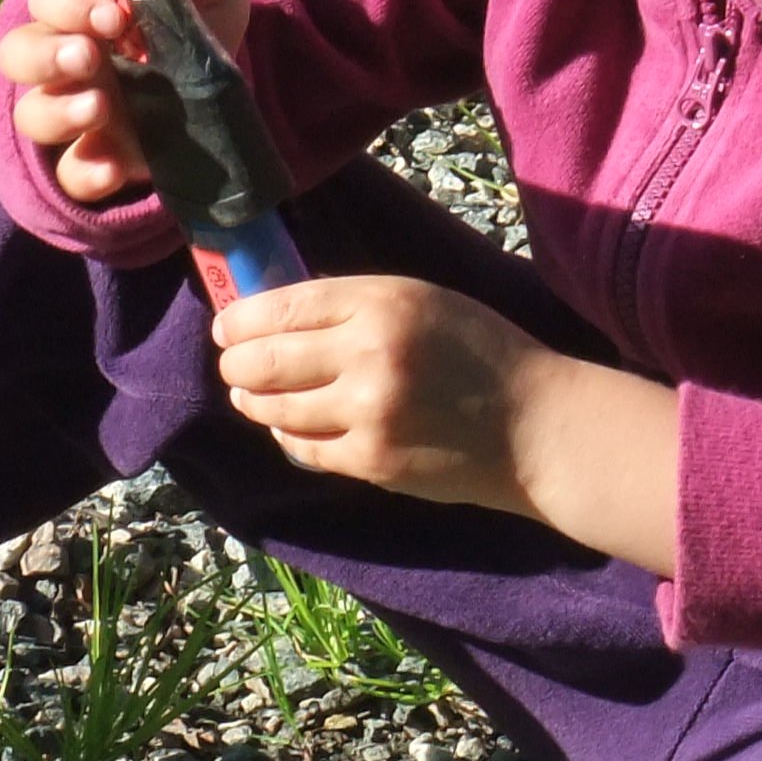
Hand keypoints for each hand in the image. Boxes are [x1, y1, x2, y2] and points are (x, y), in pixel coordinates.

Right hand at [0, 0, 247, 206]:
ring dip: (59, 112)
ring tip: (101, 108)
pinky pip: (69, 173)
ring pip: (32, 114)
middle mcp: (65, 56)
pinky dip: (85, 172)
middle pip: (16, 54)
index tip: (114, 17)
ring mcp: (75, 110)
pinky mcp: (98, 157)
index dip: (70, 5)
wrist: (229, 78)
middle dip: (45, 56)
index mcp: (81, 4)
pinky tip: (113, 169)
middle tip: (89, 58)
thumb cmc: (201, 13)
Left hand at [214, 276, 537, 503]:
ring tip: (252, 395)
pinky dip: (289, 435)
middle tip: (232, 365)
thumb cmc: (482, 354)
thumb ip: (355, 306)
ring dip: (255, 401)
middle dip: (236, 363)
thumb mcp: (423, 302)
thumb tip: (277, 317)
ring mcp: (366, 412)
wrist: (535, 425)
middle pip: (265, 358)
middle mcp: (368, 353)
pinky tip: (292, 426)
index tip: (226, 328)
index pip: (283, 305)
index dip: (241, 319)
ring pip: (275, 407)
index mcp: (383, 301)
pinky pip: (303, 448)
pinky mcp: (370, 460)